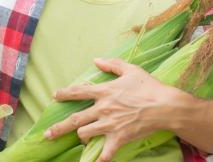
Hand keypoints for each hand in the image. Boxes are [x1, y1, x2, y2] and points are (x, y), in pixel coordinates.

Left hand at [43, 58, 193, 161]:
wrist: (165, 105)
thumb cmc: (149, 86)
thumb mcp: (131, 69)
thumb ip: (112, 65)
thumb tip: (96, 60)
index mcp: (104, 91)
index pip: (78, 92)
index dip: (64, 94)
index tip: (55, 95)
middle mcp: (103, 109)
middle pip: (75, 119)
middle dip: (59, 128)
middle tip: (47, 135)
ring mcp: (110, 124)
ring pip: (85, 133)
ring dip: (82, 136)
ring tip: (82, 138)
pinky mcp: (119, 138)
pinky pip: (105, 152)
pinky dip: (100, 159)